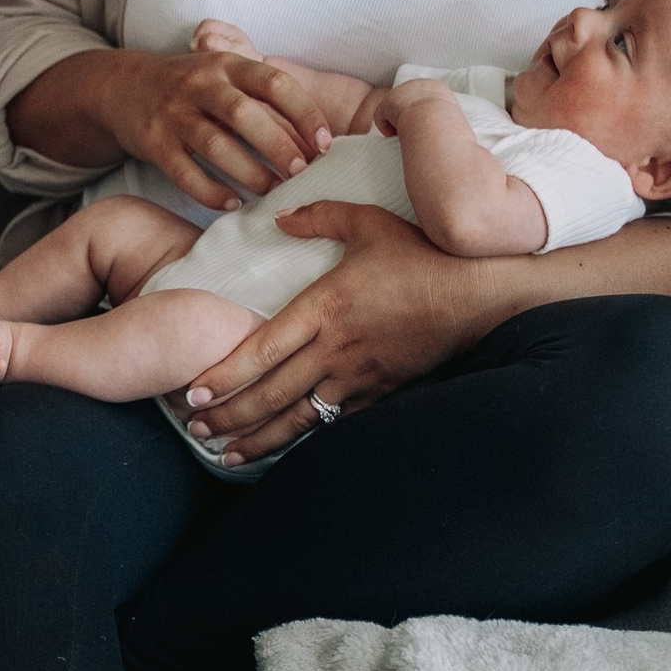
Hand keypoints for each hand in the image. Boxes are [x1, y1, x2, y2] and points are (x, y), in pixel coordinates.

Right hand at [106, 45, 332, 210]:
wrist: (123, 86)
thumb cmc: (192, 87)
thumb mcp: (225, 76)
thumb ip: (263, 100)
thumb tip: (315, 142)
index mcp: (226, 64)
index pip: (274, 83)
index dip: (305, 113)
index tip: (325, 144)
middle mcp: (200, 84)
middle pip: (245, 114)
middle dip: (278, 146)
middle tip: (301, 172)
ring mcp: (173, 113)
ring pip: (216, 146)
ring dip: (250, 173)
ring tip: (272, 192)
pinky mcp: (152, 142)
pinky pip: (184, 172)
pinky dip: (210, 192)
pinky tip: (232, 203)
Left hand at [181, 204, 495, 457]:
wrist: (478, 296)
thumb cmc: (422, 256)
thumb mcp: (368, 223)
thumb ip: (319, 217)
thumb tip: (278, 218)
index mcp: (324, 308)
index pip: (261, 350)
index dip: (224, 376)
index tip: (193, 392)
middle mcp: (335, 349)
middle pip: (271, 393)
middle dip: (228, 415)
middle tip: (194, 428)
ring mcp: (358, 376)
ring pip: (299, 418)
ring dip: (259, 438)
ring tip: (226, 453)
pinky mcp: (381, 392)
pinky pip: (335, 422)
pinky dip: (305, 439)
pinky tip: (284, 449)